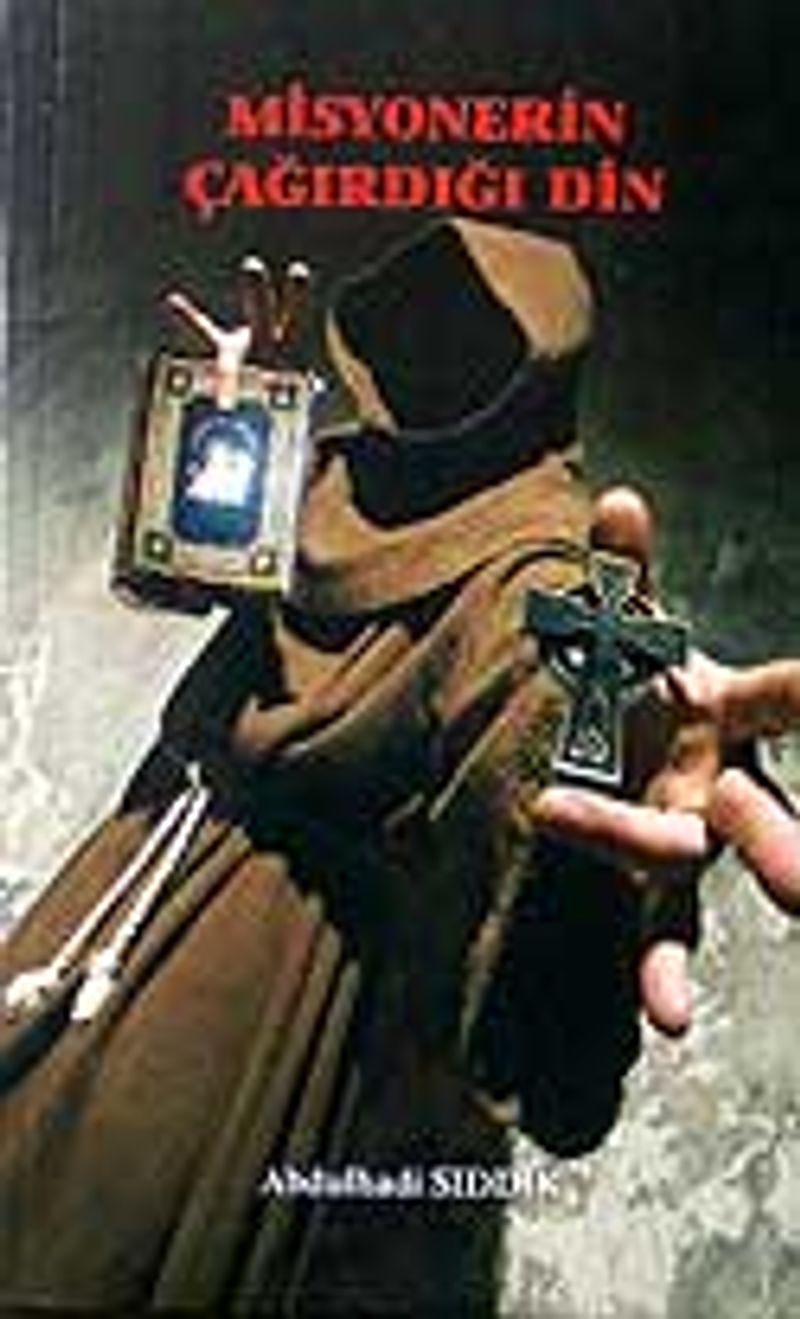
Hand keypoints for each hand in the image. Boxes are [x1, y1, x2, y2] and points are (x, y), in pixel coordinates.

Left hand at [533, 487, 799, 1036]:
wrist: (631, 723)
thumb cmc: (646, 676)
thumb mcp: (629, 623)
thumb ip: (622, 572)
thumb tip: (615, 499)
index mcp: (730, 714)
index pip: (786, 700)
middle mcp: (726, 783)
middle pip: (756, 816)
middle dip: (781, 847)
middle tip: (795, 888)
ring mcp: (688, 836)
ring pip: (695, 884)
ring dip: (689, 935)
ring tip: (678, 1008)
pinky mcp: (649, 876)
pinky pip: (660, 931)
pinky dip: (665, 971)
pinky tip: (672, 1021)